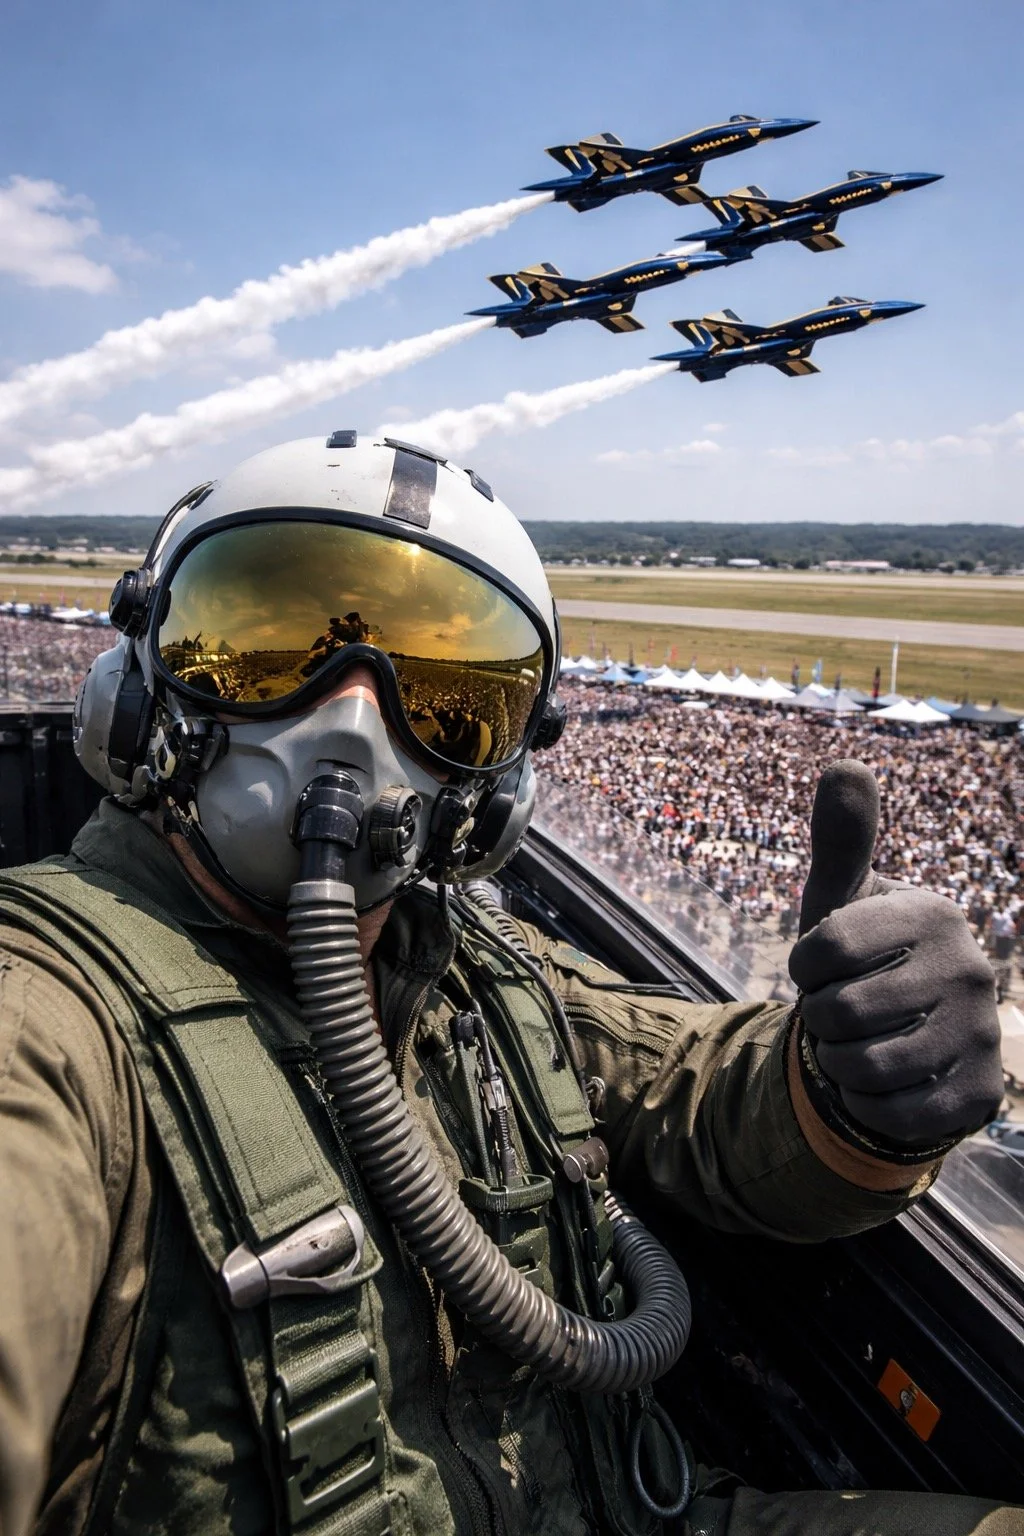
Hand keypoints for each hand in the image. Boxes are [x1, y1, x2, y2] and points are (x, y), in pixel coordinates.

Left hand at [788, 760, 1002, 1147]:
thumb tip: (845, 763)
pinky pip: (891, 1115)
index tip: (822, 966)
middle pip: (837, 1012)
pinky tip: (881, 1083)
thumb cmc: (861, 959)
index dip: (803, 967)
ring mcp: (981, 1035)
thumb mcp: (842, 900)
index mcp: (933, 914)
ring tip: (859, 1044)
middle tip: (843, 1011)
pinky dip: (866, 1105)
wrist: (905, 1037)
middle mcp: (970, 970)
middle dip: (819, 1020)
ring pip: (861, 1067)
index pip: (823, 949)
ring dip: (838, 1064)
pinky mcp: (980, 1096)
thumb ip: (842, 838)